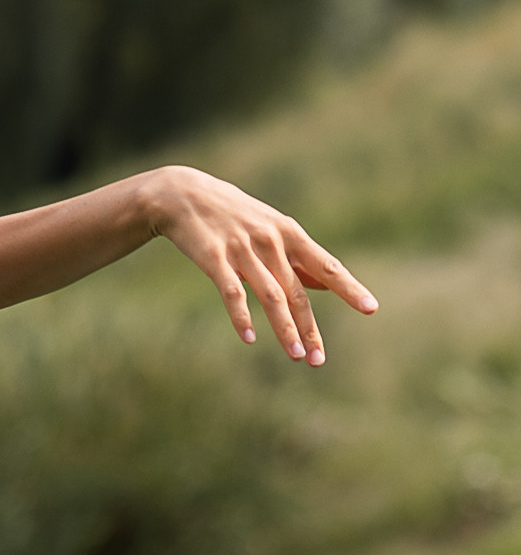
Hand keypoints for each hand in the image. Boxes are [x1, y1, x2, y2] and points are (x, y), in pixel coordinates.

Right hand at [142, 165, 375, 364]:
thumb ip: (298, 258)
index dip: (349, 288)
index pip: (326, 265)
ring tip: (297, 356)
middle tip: (318, 359)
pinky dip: (241, 316)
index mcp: (289, 234)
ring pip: (270, 295)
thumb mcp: (271, 230)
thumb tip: (329, 282)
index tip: (371, 308)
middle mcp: (271, 242)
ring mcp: (242, 250)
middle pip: (297, 291)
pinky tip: (249, 338)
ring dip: (285, 329)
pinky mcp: (214, 258)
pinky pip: (232, 291)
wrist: (183, 195)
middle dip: (309, 328)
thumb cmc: (233, 215)